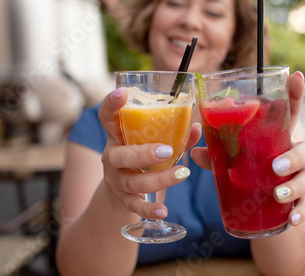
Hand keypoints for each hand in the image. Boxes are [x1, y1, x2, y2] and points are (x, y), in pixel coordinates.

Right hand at [98, 87, 201, 219]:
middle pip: (119, 155)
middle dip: (143, 153)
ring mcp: (114, 179)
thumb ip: (175, 134)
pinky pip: (133, 206)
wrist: (121, 188)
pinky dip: (148, 210)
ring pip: (131, 181)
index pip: (107, 117)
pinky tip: (163, 212)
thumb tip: (197, 127)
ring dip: (158, 178)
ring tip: (182, 174)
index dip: (111, 104)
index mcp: (117, 135)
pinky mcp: (121, 199)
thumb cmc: (141, 154)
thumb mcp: (152, 141)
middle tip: (167, 151)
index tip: (122, 93)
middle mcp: (111, 156)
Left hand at [191, 71, 304, 224]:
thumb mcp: (234, 159)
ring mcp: (302, 176)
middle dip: (294, 156)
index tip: (295, 75)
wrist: (269, 204)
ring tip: (278, 194)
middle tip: (275, 166)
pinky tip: (291, 219)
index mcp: (280, 137)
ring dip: (295, 186)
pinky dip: (301, 211)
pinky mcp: (302, 198)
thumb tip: (196, 151)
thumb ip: (218, 153)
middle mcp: (295, 154)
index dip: (295, 93)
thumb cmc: (251, 170)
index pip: (291, 112)